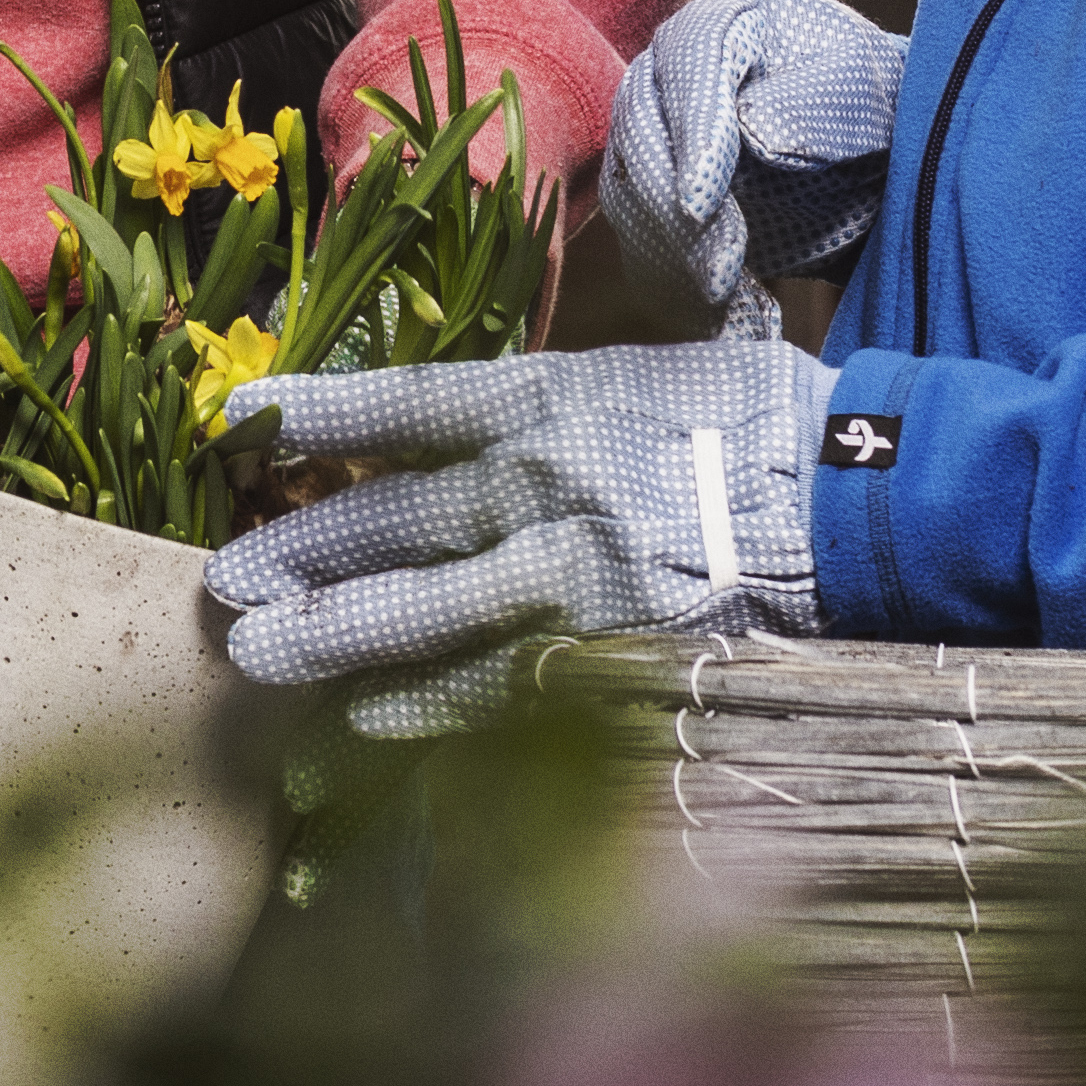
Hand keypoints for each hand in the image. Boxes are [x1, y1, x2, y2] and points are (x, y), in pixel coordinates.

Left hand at [204, 334, 828, 735]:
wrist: (861, 503)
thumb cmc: (757, 430)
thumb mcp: (652, 370)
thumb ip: (554, 401)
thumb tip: (469, 421)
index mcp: (553, 398)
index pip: (406, 404)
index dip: (318, 412)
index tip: (240, 423)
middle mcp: (545, 482)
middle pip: (392, 519)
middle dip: (301, 554)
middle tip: (225, 586)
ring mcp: (574, 573)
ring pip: (423, 609)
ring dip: (332, 635)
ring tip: (257, 655)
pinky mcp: (609, 650)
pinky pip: (494, 683)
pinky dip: (423, 702)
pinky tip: (363, 715)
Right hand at [603, 0, 905, 336]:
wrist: (885, 157)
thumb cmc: (883, 109)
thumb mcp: (868, 94)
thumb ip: (816, 103)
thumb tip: (750, 129)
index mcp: (729, 25)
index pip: (689, 63)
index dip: (691, 134)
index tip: (701, 204)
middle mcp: (677, 73)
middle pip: (641, 130)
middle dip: (671, 207)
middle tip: (719, 271)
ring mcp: (662, 137)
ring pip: (631, 190)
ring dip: (669, 250)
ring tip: (725, 298)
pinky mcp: (665, 196)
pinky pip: (645, 237)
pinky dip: (672, 279)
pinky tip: (717, 313)